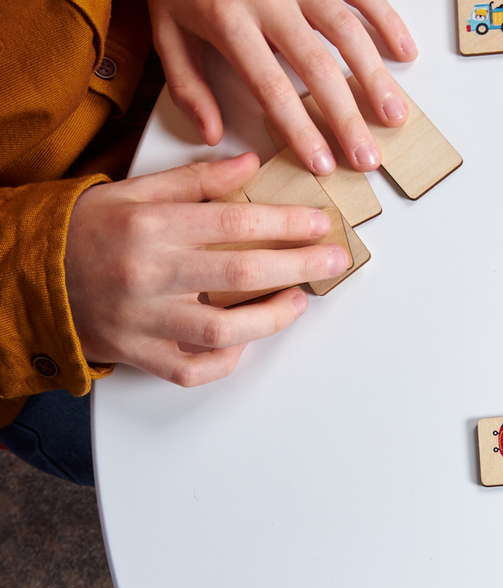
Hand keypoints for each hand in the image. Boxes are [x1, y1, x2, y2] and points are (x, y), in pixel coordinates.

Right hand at [65, 153, 347, 386]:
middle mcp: (148, 275)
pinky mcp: (138, 355)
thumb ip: (194, 181)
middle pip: (239, 274)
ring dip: (270, 319)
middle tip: (334, 260)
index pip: (232, 223)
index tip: (319, 223)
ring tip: (298, 302)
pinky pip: (191, 370)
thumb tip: (249, 164)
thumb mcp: (133, 191)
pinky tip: (245, 344)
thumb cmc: (85, 231)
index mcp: (149, 226)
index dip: (284, 224)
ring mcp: (143, 321)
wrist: (25, 276)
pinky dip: (223, 362)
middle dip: (297, 267)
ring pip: (221, 331)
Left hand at [147, 0, 417, 174]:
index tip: (323, 164)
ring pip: (345, 32)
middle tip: (367, 158)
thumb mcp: (166, 30)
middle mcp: (268, 0)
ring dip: (375, 78)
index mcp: (229, 23)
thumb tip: (211, 134)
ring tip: (394, 117)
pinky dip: (386, 20)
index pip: (272, 89)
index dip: (301, 130)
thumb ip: (187, 85)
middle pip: (317, 68)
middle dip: (346, 118)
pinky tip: (404, 53)